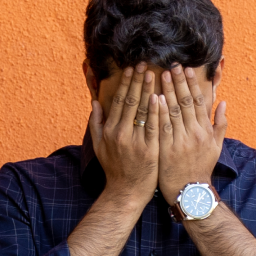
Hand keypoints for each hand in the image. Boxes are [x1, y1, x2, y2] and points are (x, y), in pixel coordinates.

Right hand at [89, 63, 160, 204]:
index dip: (126, 83)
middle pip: (131, 101)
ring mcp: (136, 142)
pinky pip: (154, 126)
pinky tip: (161, 97)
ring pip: (143, 111)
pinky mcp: (150, 150)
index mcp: (110, 130)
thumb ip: (96, 123)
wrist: (126, 192)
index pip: (120, 101)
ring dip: (149, 90)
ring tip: (156, 74)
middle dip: (139, 80)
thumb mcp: (99, 146)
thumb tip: (95, 102)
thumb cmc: (114, 168)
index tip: (132, 68)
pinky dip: (157, 111)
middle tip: (145, 64)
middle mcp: (121, 133)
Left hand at [155, 64, 226, 203]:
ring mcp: (181, 141)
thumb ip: (220, 124)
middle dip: (179, 82)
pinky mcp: (167, 149)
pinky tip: (154, 97)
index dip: (192, 84)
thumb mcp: (216, 147)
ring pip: (174, 111)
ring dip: (168, 91)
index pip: (199, 101)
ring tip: (162, 74)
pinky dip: (160, 111)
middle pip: (186, 102)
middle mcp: (195, 133)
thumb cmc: (202, 169)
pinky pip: (163, 126)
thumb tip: (223, 102)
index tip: (187, 69)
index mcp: (206, 130)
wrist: (191, 192)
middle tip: (172, 65)